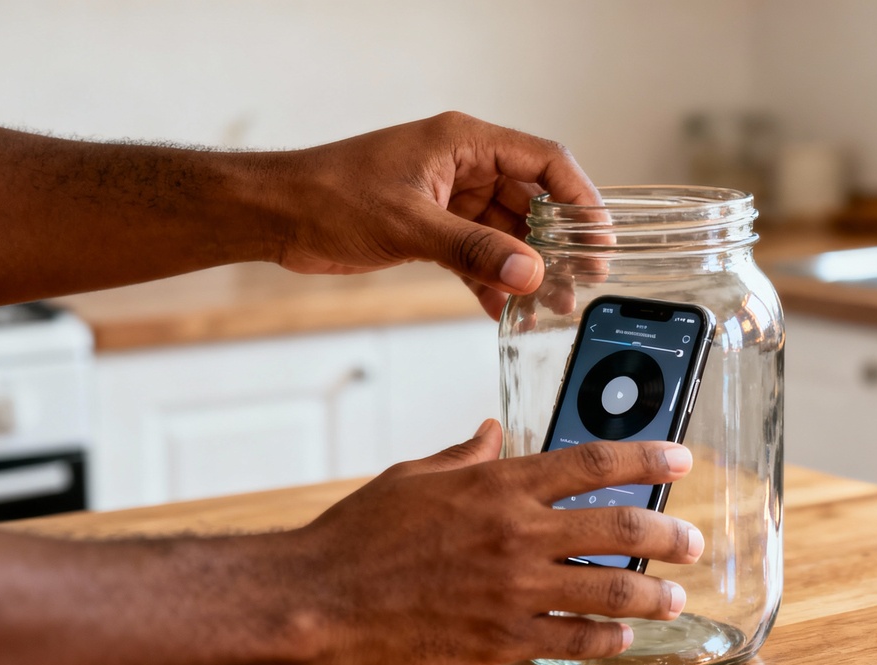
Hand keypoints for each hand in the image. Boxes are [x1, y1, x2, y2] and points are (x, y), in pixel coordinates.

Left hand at [276, 112, 601, 317]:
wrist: (277, 215)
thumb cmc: (329, 197)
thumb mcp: (409, 224)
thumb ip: (473, 250)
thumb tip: (529, 273)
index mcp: (464, 142)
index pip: (544, 162)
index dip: (579, 197)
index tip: (599, 237)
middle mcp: (463, 166)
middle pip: (532, 201)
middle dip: (557, 243)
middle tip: (580, 280)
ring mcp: (449, 198)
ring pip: (507, 233)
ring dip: (527, 268)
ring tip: (551, 303)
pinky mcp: (433, 228)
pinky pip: (478, 254)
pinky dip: (492, 279)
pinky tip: (504, 309)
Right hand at [291, 420, 701, 664]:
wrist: (317, 601)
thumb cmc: (359, 537)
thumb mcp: (415, 478)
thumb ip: (466, 456)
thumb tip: (493, 433)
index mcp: (498, 486)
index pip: (591, 462)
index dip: (645, 456)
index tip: (680, 456)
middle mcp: (517, 534)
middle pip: (620, 527)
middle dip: (669, 535)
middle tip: (691, 541)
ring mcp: (515, 590)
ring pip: (611, 588)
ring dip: (653, 595)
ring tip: (674, 598)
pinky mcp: (503, 639)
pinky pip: (574, 639)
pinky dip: (606, 638)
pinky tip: (620, 637)